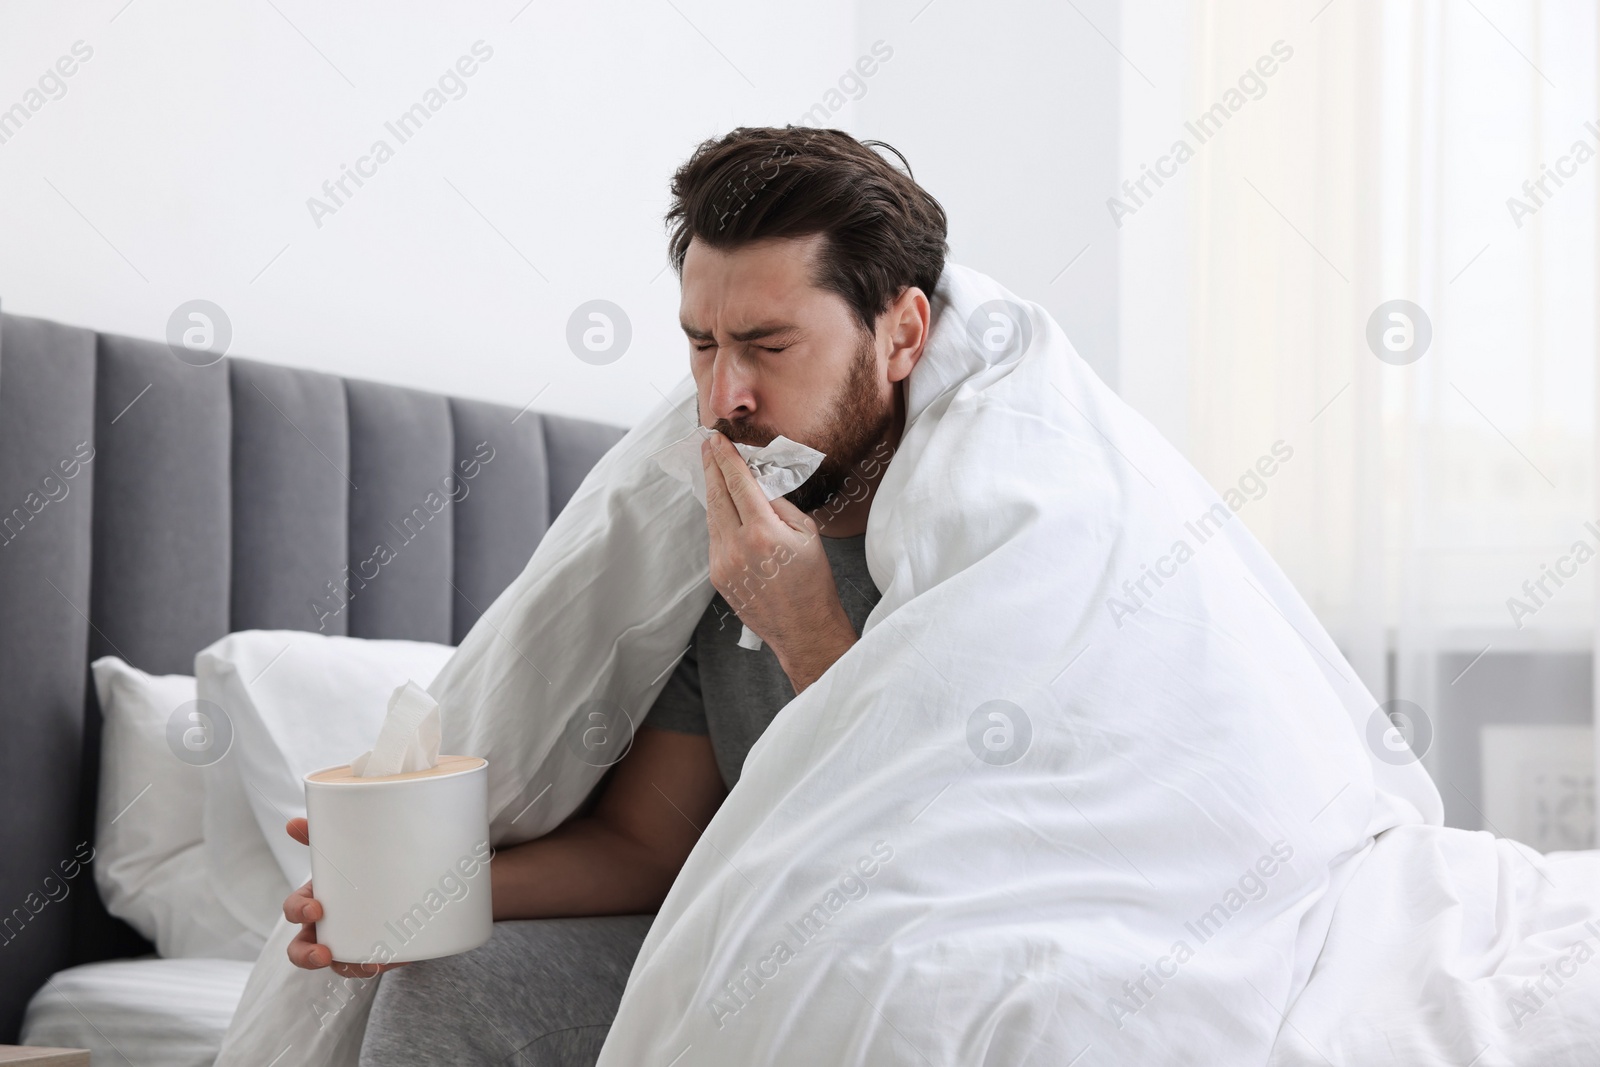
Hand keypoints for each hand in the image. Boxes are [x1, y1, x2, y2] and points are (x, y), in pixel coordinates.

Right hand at [283, 818, 408, 978]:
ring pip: (336, 965)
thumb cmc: (358, 866)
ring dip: (345, 968)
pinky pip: (367, 966)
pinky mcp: (371, 952)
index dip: (299, 912)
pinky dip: (373, 966)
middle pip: (302, 950)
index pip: (294, 911)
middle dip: (307, 955)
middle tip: (323, 953)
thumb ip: (319, 835)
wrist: (399, 879)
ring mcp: (346, 943)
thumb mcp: (341, 850)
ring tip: (366, 964)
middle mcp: (325, 927)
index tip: (315, 909)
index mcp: (315, 900)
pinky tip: (385, 960)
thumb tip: (292, 823)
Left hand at [701, 433, 857, 692]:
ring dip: (713, 491)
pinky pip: (715, 537)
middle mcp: (737, 547)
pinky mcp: (717, 576)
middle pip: (717, 496)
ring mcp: (723, 563)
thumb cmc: (813, 580)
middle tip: (706, 446)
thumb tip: (756, 486)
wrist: (804, 628)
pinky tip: (723, 506)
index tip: (716, 440)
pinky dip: (718, 517)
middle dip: (711, 467)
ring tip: (713, 470)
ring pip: (712, 516)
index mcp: (763, 532)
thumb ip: (778, 505)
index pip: (737, 484)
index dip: (725, 458)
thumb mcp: (806, 533)